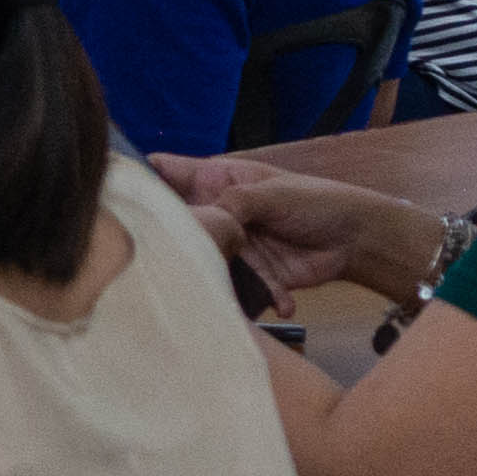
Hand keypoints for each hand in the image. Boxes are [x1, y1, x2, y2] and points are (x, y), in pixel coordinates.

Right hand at [158, 153, 447, 303]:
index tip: (118, 196)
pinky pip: (239, 286)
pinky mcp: (249, 273)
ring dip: (218, 273)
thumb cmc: (316, 202)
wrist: (359, 239)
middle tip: (167, 252)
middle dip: (173, 238)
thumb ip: (232, 203)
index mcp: (214, 180)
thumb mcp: (272, 193)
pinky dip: (259, 296)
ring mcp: (231, 244)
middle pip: (177, 223)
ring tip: (227, 283)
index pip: (163, 173)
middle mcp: (215, 212)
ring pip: (205, 259)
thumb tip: (202, 220)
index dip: (138, 180)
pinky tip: (281, 302)